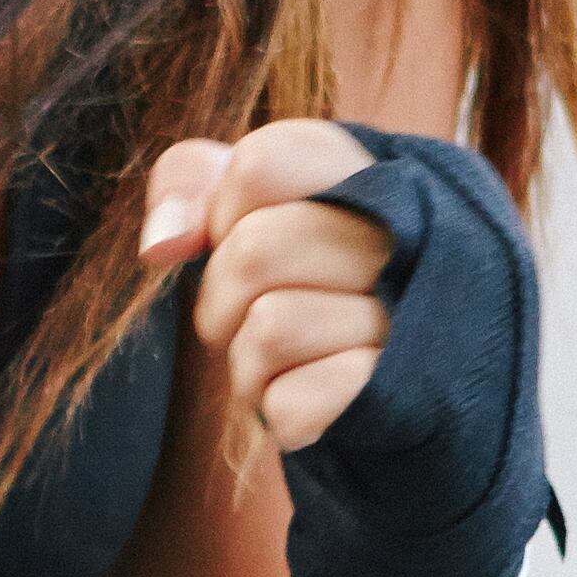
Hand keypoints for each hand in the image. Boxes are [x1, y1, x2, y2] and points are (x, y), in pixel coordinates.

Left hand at [139, 118, 396, 452]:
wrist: (405, 400)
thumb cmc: (310, 290)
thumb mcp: (251, 211)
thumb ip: (194, 184)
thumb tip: (160, 244)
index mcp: (376, 176)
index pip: (262, 164)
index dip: (223, 211)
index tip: (241, 236)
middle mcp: (412, 238)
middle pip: (252, 253)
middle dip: (224, 300)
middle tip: (262, 316)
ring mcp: (415, 318)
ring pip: (269, 330)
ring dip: (252, 365)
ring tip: (294, 363)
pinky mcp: (404, 395)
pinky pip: (293, 403)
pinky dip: (283, 412)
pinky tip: (318, 401)